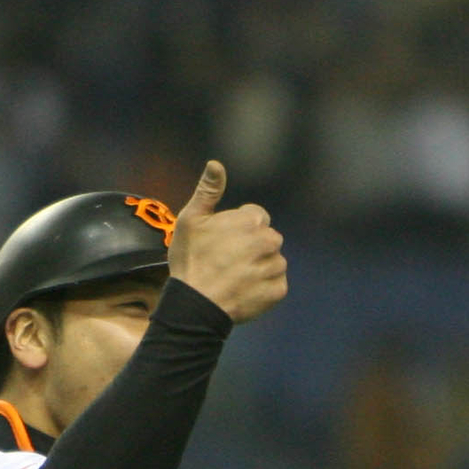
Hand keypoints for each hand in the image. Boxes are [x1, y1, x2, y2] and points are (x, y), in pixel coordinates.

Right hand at [168, 159, 286, 322]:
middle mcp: (268, 241)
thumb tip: (216, 164)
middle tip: (229, 261)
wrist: (196, 304)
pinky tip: (245, 290)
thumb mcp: (191, 220)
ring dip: (260, 267)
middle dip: (253, 246)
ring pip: (274, 261)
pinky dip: (264, 288)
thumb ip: (208, 191)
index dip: (240, 228)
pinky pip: (277, 284)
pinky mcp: (278, 291)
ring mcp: (274, 267)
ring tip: (236, 277)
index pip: (257, 217)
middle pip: (267, 238)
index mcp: (251, 221)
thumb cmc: (191, 260)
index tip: (224, 241)